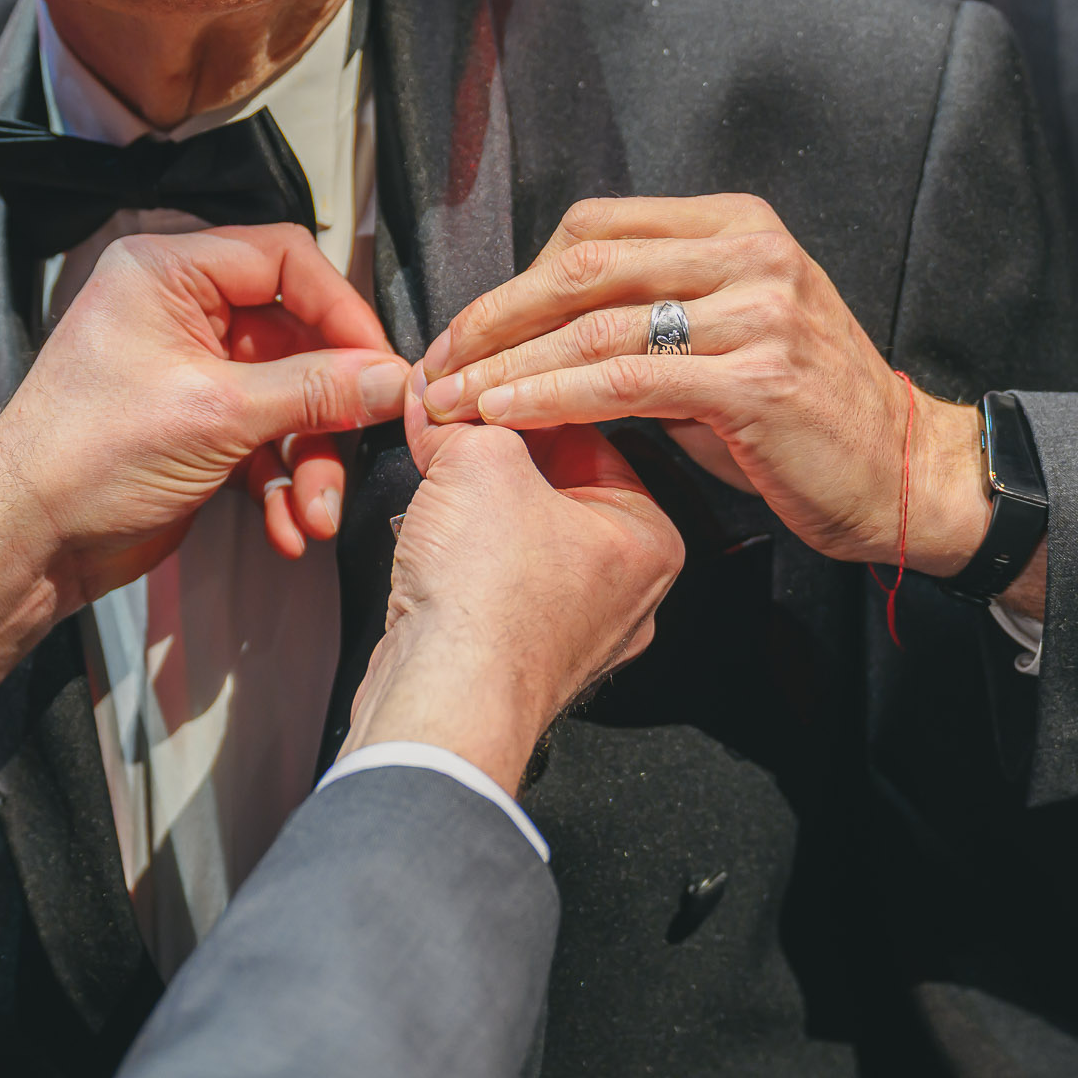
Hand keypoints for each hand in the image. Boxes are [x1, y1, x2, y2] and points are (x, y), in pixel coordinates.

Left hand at [0, 225, 409, 712]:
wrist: (26, 544)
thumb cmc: (85, 457)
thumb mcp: (218, 414)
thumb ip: (316, 391)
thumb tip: (394, 378)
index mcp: (166, 273)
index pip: (283, 260)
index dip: (340, 309)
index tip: (381, 364)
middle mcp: (179, 313)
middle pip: (296, 340)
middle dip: (327, 411)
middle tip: (361, 446)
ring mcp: (190, 374)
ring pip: (288, 402)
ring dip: (310, 463)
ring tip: (315, 516)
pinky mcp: (197, 429)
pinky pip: (265, 443)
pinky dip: (282, 485)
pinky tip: (288, 528)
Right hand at [341, 375, 683, 791]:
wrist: (444, 698)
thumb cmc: (491, 605)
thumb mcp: (481, 461)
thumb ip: (466, 419)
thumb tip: (444, 400)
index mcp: (649, 537)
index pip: (593, 431)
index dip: (525, 392)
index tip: (481, 379)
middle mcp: (623, 588)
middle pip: (556, 481)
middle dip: (497, 449)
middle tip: (450, 419)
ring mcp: (573, 628)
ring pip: (520, 530)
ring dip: (473, 497)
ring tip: (435, 470)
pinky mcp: (518, 653)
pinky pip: (493, 578)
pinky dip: (459, 549)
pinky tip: (428, 533)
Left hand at [415, 195, 1000, 581]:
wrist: (904, 473)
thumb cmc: (803, 417)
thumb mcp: (727, 341)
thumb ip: (647, 320)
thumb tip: (538, 333)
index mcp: (737, 227)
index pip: (595, 228)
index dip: (516, 279)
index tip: (466, 330)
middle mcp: (750, 254)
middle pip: (583, 263)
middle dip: (494, 317)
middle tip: (436, 364)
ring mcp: (758, 312)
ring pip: (595, 323)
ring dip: (509, 364)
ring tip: (453, 400)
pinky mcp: (756, 379)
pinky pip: (626, 380)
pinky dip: (553, 396)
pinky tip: (506, 415)